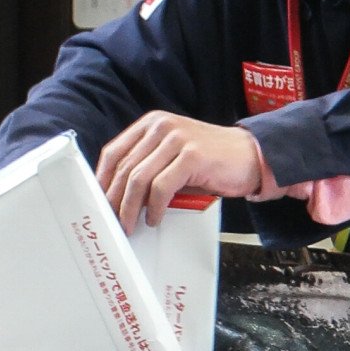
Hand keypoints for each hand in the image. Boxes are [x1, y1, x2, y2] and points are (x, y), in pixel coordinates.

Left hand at [95, 112, 273, 224]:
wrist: (252, 156)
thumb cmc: (211, 161)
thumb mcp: (174, 155)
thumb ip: (149, 165)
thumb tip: (119, 196)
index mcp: (152, 124)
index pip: (114, 152)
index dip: (102, 180)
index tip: (97, 203)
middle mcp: (161, 127)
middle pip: (124, 168)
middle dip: (113, 200)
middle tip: (111, 222)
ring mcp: (177, 140)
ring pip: (138, 178)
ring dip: (130, 208)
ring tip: (129, 226)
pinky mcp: (192, 156)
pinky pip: (161, 187)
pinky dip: (153, 208)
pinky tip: (154, 219)